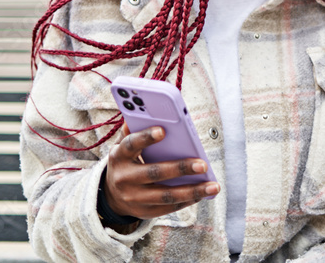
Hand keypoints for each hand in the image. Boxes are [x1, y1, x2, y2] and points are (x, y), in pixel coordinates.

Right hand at [102, 124, 219, 220]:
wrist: (111, 195)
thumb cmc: (126, 162)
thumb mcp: (123, 146)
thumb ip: (133, 131)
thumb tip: (144, 112)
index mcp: (119, 157)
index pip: (131, 145)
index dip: (145, 137)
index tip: (163, 130)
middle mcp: (124, 179)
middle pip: (154, 173)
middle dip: (180, 169)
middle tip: (203, 164)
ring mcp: (134, 198)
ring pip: (166, 196)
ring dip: (192, 191)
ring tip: (213, 186)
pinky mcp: (145, 212)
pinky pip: (170, 207)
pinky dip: (188, 200)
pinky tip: (204, 193)